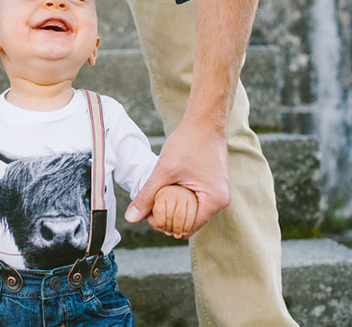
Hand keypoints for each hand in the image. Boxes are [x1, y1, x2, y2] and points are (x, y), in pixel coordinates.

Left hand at [125, 121, 230, 236]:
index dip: (164, 225)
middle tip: (149, 205)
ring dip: (174, 208)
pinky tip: (167, 190)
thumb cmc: (188, 142)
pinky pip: (195, 202)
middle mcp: (220, 201)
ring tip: (157, 197)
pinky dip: (181, 200)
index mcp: (214, 201)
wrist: (204, 121)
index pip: (186, 229)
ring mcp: (218, 193)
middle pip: (189, 224)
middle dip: (168, 218)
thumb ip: (147, 196)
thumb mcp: (164, 171)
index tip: (148, 213)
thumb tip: (131, 218)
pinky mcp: (213, 186)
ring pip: (192, 213)